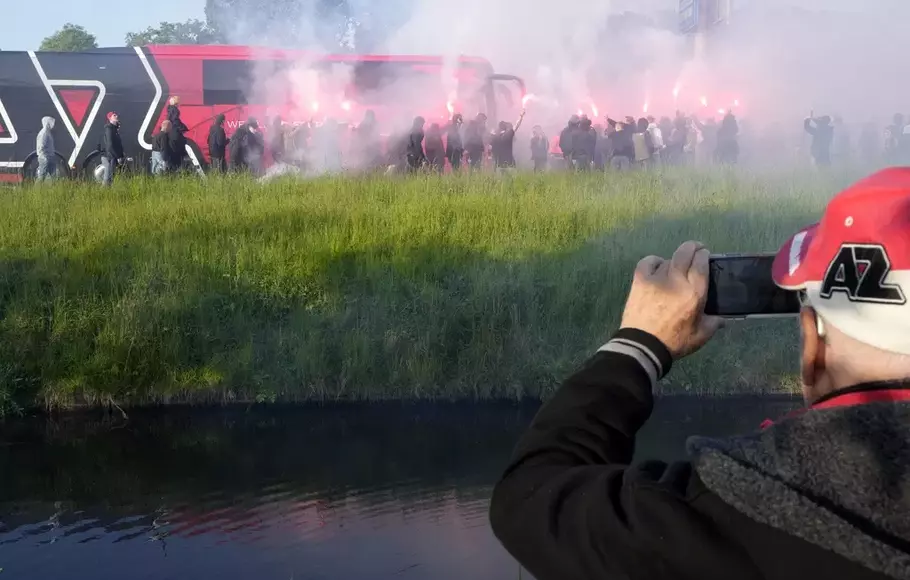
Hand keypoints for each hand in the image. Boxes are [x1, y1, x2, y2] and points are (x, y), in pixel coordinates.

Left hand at [619, 241, 722, 359]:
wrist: (643, 345)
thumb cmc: (674, 341)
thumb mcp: (700, 336)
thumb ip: (713, 324)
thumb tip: (722, 319)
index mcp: (694, 293)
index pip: (701, 264)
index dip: (704, 255)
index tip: (705, 254)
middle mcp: (677, 280)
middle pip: (686, 253)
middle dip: (693, 247)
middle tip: (696, 248)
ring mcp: (657, 278)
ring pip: (668, 259)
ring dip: (674, 260)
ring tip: (675, 267)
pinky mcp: (640, 280)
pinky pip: (648, 262)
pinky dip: (654, 261)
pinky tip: (657, 266)